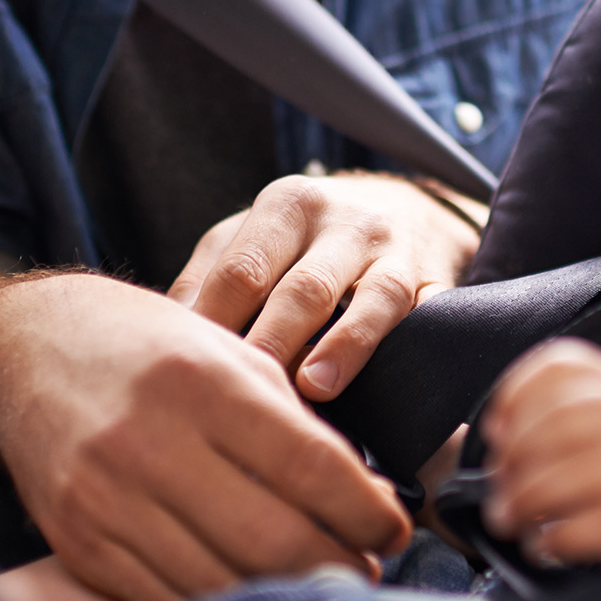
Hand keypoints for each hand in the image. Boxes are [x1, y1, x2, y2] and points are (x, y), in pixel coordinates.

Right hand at [0, 271, 411, 600]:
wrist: (27, 353)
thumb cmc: (142, 345)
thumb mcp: (224, 350)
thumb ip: (287, 417)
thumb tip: (359, 490)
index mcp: (200, 382)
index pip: (308, 464)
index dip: (365, 508)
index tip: (393, 527)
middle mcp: (149, 442)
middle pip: (272, 536)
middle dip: (338, 564)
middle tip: (367, 567)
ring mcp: (108, 499)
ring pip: (223, 579)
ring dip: (288, 592)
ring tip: (323, 582)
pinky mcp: (80, 543)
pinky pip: (169, 596)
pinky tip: (254, 589)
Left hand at [169, 172, 482, 399]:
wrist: (407, 208)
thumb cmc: (306, 238)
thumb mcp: (250, 237)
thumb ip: (206, 279)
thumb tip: (165, 339)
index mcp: (286, 206)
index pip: (243, 270)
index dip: (215, 324)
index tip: (189, 375)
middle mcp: (343, 221)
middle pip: (303, 287)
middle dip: (272, 341)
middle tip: (241, 394)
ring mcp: (395, 250)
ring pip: (372, 298)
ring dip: (344, 345)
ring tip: (313, 387)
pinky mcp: (435, 280)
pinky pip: (426, 314)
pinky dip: (406, 347)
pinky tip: (388, 382)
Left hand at [481, 339, 600, 567]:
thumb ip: (563, 415)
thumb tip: (497, 435)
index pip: (561, 364)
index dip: (514, 394)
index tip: (495, 430)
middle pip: (559, 423)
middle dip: (514, 459)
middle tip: (498, 488)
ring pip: (572, 475)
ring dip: (526, 501)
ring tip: (511, 519)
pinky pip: (595, 526)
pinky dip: (557, 538)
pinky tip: (545, 545)